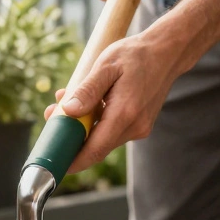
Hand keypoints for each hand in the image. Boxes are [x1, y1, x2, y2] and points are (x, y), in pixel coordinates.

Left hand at [44, 33, 179, 171]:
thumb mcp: (107, 65)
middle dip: (72, 137)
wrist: (167, 53)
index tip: (56, 166)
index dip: (74, 161)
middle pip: (97, 146)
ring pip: (103, 138)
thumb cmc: (136, 55)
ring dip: (84, 127)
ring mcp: (140, 128)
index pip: (95, 150)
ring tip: (68, 100)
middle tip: (52, 115)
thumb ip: (87, 90)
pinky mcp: (140, 125)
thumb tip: (68, 111)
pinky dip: (97, 122)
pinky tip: (90, 103)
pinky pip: (113, 131)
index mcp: (125, 113)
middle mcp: (135, 127)